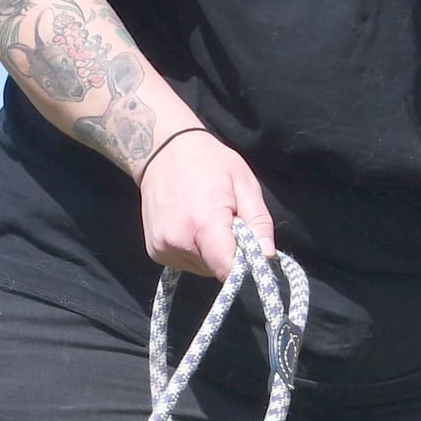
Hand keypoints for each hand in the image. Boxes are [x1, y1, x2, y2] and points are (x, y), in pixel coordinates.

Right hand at [139, 129, 274, 281]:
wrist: (162, 151)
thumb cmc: (209, 162)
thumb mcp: (244, 183)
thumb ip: (258, 222)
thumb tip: (266, 256)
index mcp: (203, 223)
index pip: (227, 269)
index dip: (243, 265)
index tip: (248, 250)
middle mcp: (177, 240)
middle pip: (215, 269)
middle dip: (227, 253)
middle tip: (226, 223)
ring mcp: (161, 247)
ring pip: (201, 268)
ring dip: (210, 252)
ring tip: (205, 221)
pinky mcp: (154, 251)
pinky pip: (184, 262)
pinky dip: (193, 250)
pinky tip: (191, 226)